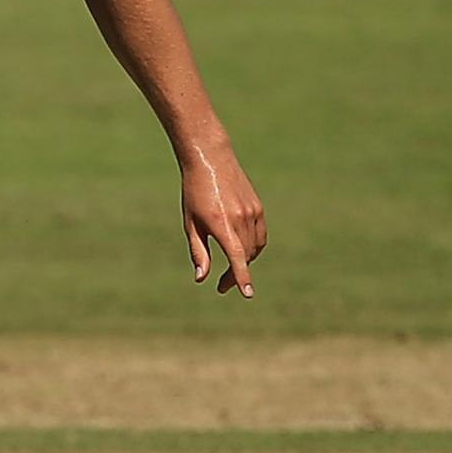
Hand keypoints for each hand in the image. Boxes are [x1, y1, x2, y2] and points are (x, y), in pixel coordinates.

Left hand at [180, 142, 266, 299]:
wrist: (211, 159)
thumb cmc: (194, 193)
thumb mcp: (191, 223)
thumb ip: (198, 252)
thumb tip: (202, 278)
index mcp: (220, 222)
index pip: (236, 255)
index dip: (241, 276)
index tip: (247, 293)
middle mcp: (240, 217)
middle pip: (245, 256)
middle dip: (235, 274)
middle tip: (221, 285)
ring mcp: (252, 211)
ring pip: (254, 248)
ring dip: (244, 262)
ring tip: (230, 269)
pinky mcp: (258, 208)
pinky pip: (260, 237)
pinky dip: (253, 249)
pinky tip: (242, 251)